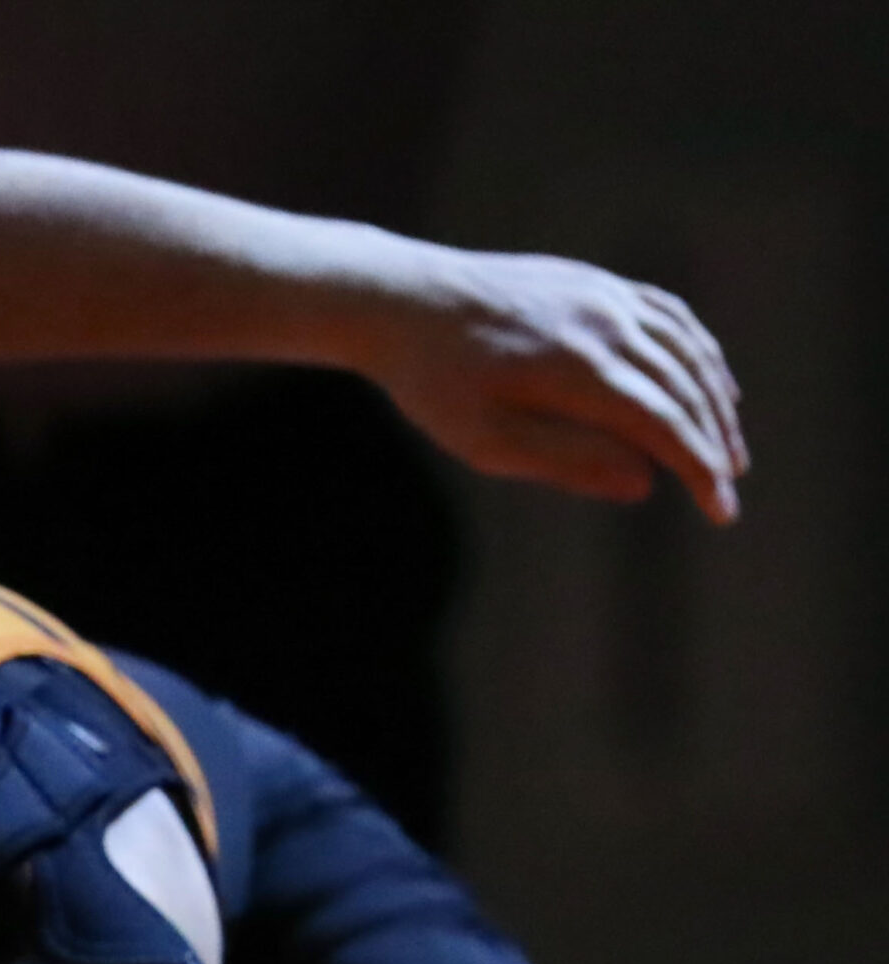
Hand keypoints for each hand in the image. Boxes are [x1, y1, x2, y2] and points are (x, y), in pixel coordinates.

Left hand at [369, 246, 746, 522]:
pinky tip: (704, 377)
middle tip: (728, 488)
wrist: (405, 303)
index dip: (698, 470)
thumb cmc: (435, 384)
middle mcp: (604, 323)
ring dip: (716, 397)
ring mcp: (605, 295)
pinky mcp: (597, 282)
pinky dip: (697, 350)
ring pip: (686, 347)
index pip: (663, 425)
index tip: (720, 511)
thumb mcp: (485, 441)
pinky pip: (668, 315)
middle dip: (714, 441)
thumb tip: (645, 484)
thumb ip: (565, 462)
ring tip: (726, 442)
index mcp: (578, 368)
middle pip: (685, 387)